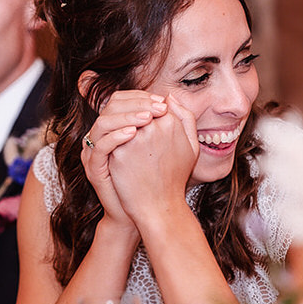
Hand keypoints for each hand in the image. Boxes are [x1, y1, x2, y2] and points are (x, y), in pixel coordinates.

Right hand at [83, 90, 167, 226]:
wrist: (146, 210)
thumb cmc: (159, 177)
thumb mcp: (169, 145)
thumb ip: (172, 122)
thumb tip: (170, 97)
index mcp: (117, 128)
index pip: (122, 100)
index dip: (141, 97)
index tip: (162, 101)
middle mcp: (103, 136)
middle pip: (111, 106)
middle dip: (135, 104)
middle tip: (157, 107)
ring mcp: (96, 151)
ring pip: (103, 122)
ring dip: (126, 117)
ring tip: (148, 118)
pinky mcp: (94, 167)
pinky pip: (100, 146)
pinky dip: (115, 136)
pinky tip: (134, 133)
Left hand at [109, 95, 199, 225]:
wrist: (159, 206)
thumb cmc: (176, 176)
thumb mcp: (192, 146)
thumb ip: (185, 117)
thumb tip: (169, 97)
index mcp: (171, 122)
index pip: (153, 103)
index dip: (148, 108)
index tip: (144, 118)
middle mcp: (153, 126)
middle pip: (135, 108)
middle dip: (132, 113)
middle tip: (130, 125)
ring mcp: (134, 138)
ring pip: (120, 120)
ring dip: (120, 124)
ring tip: (123, 137)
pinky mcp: (119, 151)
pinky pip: (111, 137)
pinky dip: (111, 139)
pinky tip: (115, 147)